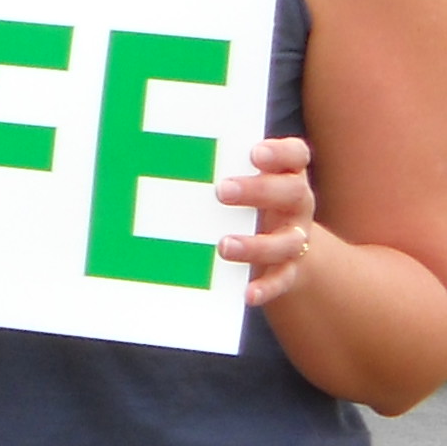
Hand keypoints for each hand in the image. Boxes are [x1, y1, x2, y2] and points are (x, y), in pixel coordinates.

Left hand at [218, 135, 317, 305]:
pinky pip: (281, 279)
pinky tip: (247, 293)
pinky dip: (266, 287)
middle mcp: (295, 205)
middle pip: (292, 193)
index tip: (254, 153)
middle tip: (222, 190)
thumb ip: (214, 167)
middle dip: (259, 191)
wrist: (282, 251)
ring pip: (288, 242)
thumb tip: (151, 153)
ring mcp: (294, 238)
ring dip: (257, 245)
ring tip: (224, 246)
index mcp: (286, 176)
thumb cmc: (246, 204)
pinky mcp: (288, 270)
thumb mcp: (238, 181)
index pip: (296, 156)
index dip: (280, 153)